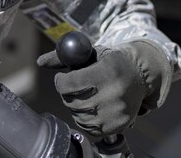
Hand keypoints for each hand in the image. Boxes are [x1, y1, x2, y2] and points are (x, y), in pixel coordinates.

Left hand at [37, 40, 167, 136]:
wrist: (140, 77)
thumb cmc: (111, 62)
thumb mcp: (90, 53)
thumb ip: (63, 57)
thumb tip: (40, 61)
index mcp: (107, 72)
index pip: (69, 84)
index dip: (61, 81)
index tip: (62, 78)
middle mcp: (114, 94)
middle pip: (72, 101)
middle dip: (66, 93)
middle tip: (72, 86)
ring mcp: (116, 113)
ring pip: (78, 115)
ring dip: (74, 105)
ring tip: (83, 95)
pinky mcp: (117, 125)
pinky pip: (88, 127)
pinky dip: (83, 118)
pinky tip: (89, 106)